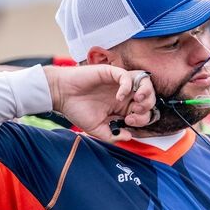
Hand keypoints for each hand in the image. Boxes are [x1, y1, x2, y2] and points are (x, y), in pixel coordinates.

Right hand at [43, 65, 157, 141]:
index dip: (142, 118)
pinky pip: (127, 76)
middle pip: (149, 96)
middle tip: (134, 113)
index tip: (129, 122)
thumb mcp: (96, 129)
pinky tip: (119, 97)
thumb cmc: (76, 110)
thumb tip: (130, 137)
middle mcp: (124, 94)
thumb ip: (113, 135)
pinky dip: (128, 86)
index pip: (144, 111)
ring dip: (146, 92)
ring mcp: (119, 82)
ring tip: (137, 102)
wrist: (60, 96)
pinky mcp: (111, 72)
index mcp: (122, 107)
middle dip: (147, 106)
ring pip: (144, 82)